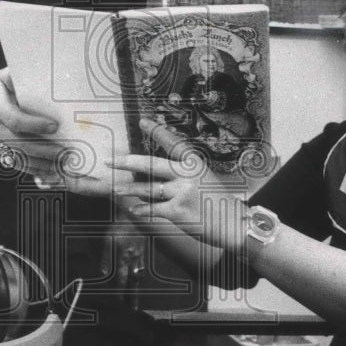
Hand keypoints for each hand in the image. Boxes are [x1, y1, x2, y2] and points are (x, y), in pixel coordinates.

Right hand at [0, 67, 64, 178]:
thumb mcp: (2, 76)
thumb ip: (17, 78)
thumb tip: (41, 76)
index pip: (14, 119)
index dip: (35, 125)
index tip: (54, 126)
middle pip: (17, 143)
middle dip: (42, 149)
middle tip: (62, 151)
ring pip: (16, 157)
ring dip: (39, 162)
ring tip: (60, 162)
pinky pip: (13, 162)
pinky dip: (31, 168)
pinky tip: (48, 169)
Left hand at [67, 118, 249, 250]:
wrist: (234, 224)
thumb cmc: (218, 203)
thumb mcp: (204, 181)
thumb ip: (182, 177)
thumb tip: (154, 177)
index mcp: (194, 164)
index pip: (173, 143)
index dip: (156, 131)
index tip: (142, 121)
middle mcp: (187, 175)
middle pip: (151, 164)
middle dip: (128, 162)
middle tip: (111, 159)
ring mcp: (182, 193)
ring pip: (148, 189)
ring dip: (129, 190)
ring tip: (115, 188)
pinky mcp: (178, 212)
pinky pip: (153, 209)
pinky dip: (142, 210)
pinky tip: (133, 209)